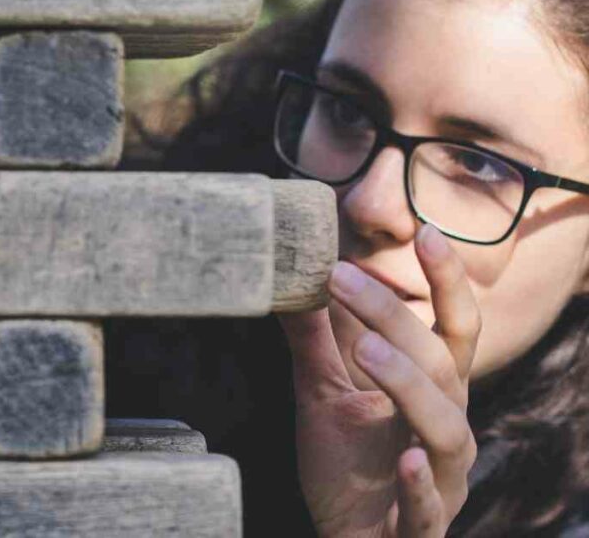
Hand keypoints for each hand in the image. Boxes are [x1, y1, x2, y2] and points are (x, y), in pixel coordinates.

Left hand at [278, 224, 480, 536]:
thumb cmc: (348, 466)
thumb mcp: (323, 393)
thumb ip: (315, 340)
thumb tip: (287, 276)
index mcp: (432, 391)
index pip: (453, 328)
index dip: (448, 283)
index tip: (428, 233)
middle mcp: (446, 427)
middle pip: (441, 364)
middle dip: (393, 318)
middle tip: (340, 278)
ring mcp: (441, 478)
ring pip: (446, 428)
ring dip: (409, 387)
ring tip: (370, 353)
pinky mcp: (424, 524)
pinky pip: (430, 505)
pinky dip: (421, 484)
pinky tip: (405, 460)